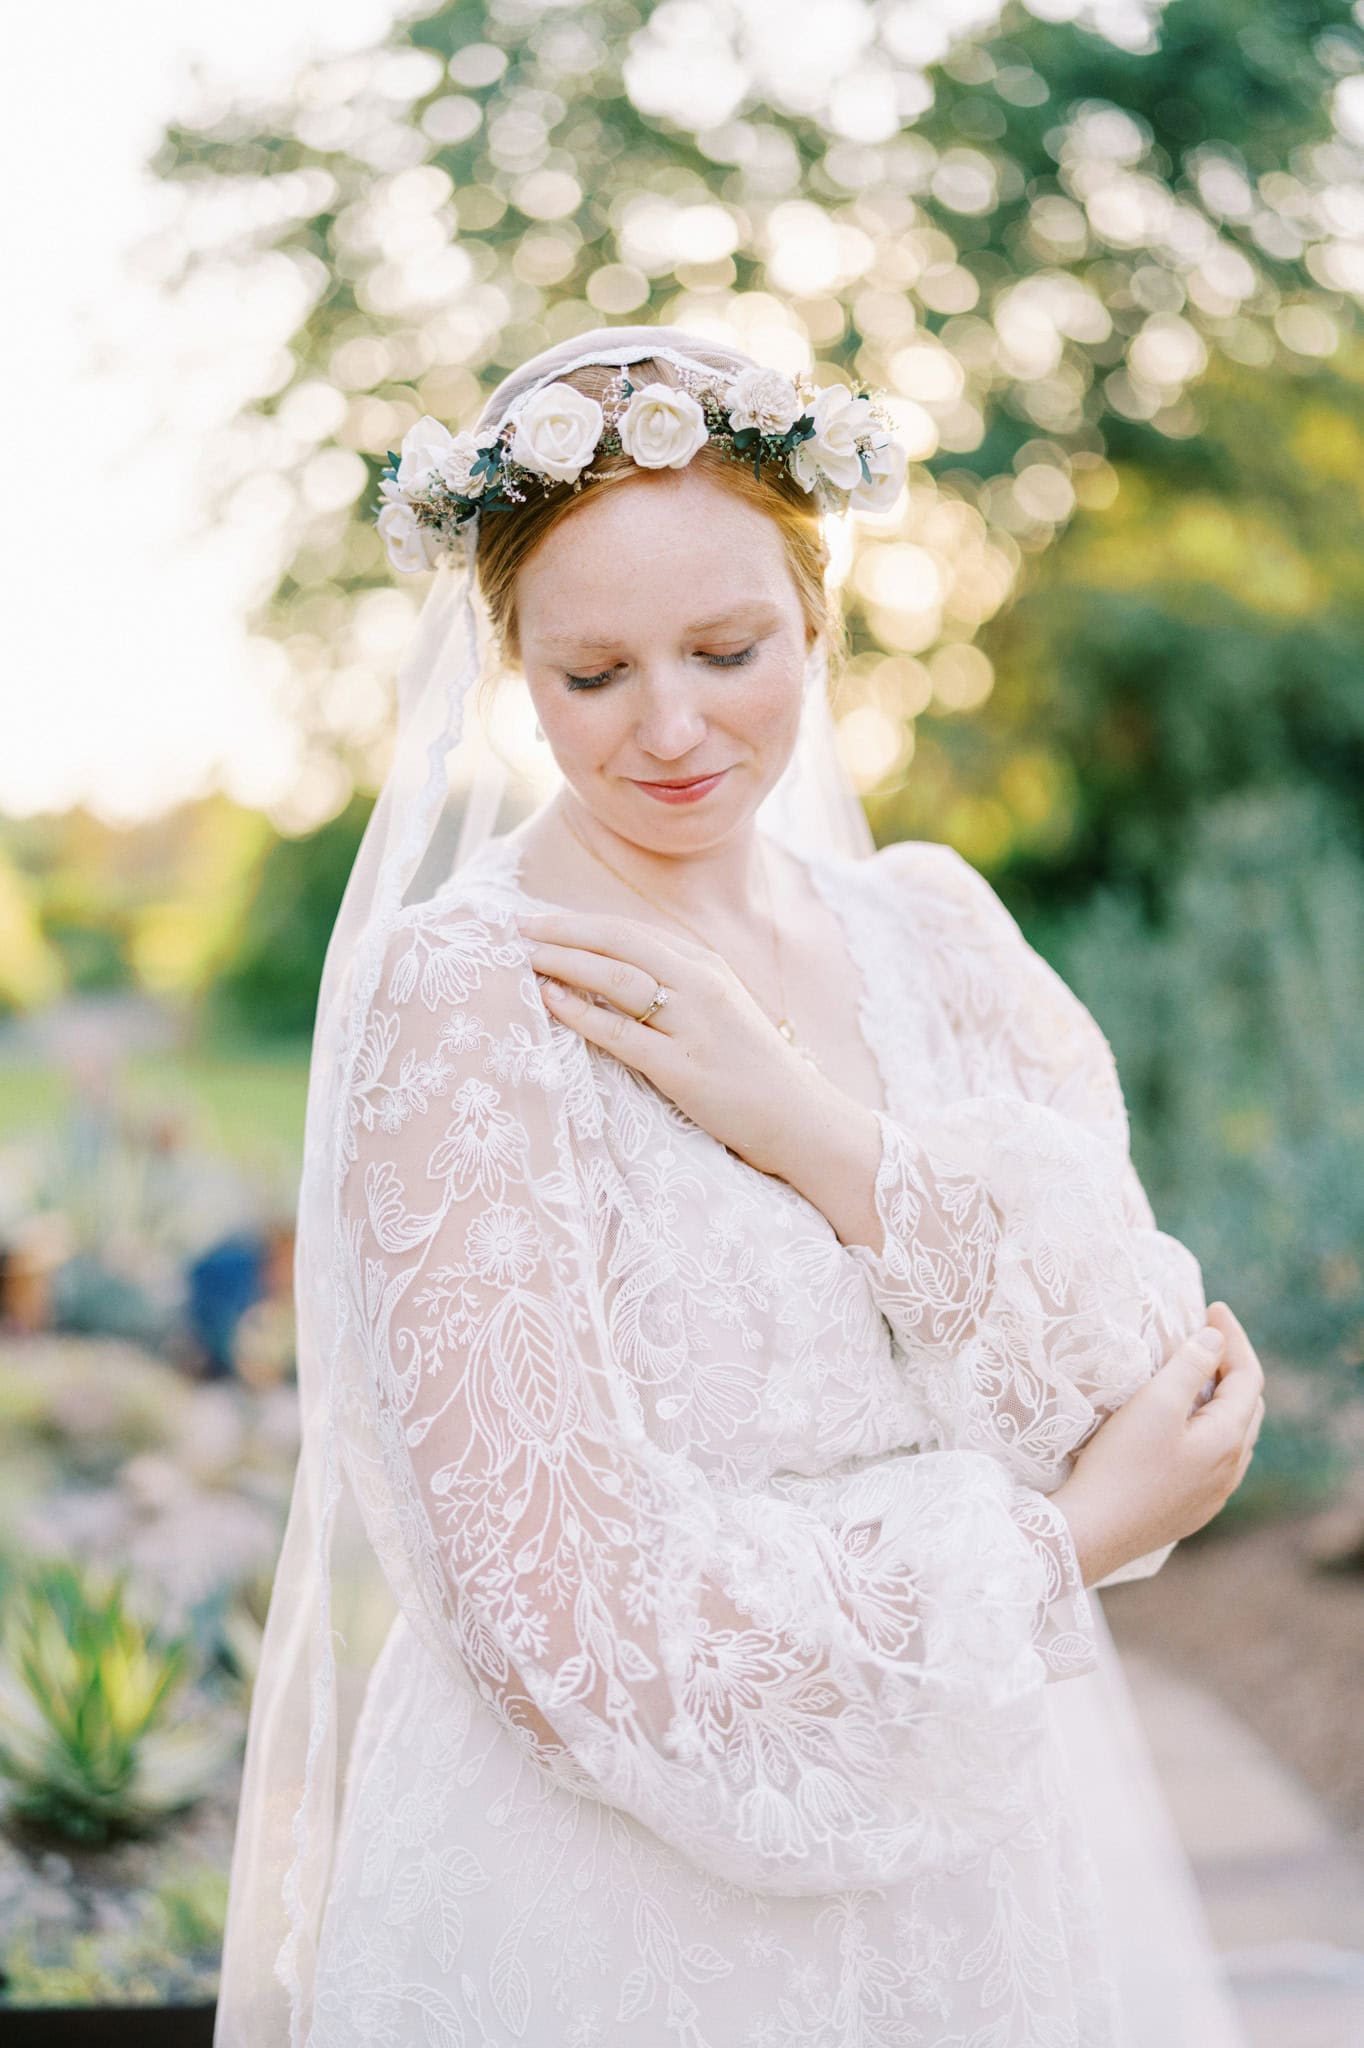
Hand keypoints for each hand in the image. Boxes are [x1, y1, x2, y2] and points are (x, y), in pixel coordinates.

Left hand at [514, 906, 817, 1174]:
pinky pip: (621, 1034)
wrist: (801, 1119)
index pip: (632, 933)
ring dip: (566, 963)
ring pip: (617, 979)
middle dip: (563, 931)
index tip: (540, 922)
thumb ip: (677, 988)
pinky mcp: (684, 1068)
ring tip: (525, 958)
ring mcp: (693, 1025)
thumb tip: (614, 975)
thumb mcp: (720, 1011)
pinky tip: (550, 1000)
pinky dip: (580, 1013)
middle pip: (619, 943)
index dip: (582, 924)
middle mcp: (701, 985)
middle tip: (517, 928)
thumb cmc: (752, 1069)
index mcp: (707, 966)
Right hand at [1052, 1300, 1266, 1585]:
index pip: (1248, 1377)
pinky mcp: (1189, 1510)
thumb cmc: (1120, 1464)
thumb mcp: (1154, 1404)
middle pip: (1246, 1406)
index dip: (1234, 1338)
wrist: (1091, 1533)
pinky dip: (1206, 1428)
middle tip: (1206, 1336)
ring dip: (1219, 1399)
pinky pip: (1213, 1459)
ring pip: (1231, 1436)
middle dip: (1231, 1366)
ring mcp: (1212, 1495)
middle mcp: (1230, 1471)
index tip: (1212, 1306)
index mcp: (1228, 1440)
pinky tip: (1182, 1426)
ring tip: (1195, 1375)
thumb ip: (1190, 1366)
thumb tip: (1214, 1340)